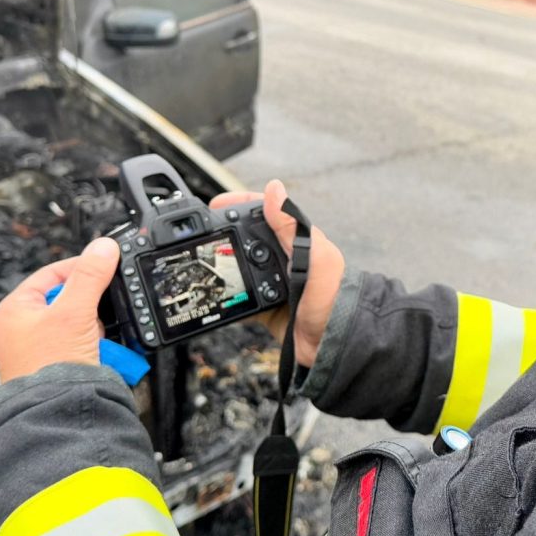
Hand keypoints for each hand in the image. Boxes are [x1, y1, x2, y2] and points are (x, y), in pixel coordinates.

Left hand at [0, 238, 120, 381]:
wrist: (54, 415)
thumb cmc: (48, 369)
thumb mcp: (74, 312)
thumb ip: (90, 276)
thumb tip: (103, 248)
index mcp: (13, 310)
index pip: (51, 274)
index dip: (80, 269)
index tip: (104, 266)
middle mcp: (20, 330)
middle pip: (67, 299)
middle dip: (90, 308)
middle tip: (96, 316)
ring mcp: (37, 351)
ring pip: (77, 323)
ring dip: (94, 329)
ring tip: (95, 341)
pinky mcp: (53, 367)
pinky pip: (80, 345)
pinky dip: (94, 346)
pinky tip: (98, 354)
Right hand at [210, 180, 343, 368]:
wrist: (334, 346)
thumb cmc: (334, 300)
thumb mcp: (315, 258)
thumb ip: (293, 226)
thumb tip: (274, 189)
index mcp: (298, 239)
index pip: (266, 212)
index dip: (241, 205)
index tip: (216, 205)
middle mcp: (285, 258)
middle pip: (248, 237)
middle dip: (224, 232)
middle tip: (201, 233)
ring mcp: (273, 282)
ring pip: (240, 266)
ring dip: (223, 263)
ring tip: (202, 259)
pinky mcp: (265, 306)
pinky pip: (239, 295)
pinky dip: (227, 294)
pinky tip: (216, 292)